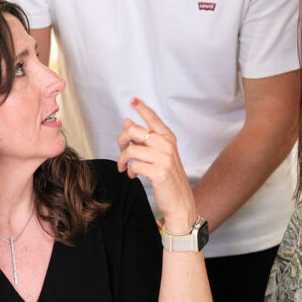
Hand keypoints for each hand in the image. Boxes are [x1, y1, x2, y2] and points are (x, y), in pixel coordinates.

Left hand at [117, 97, 197, 234]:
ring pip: (131, 150)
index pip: (153, 118)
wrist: (180, 202)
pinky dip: (129, 171)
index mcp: (168, 138)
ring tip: (124, 167)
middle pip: (134, 131)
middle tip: (121, 150)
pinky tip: (132, 175)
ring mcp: (164, 158)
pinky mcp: (159, 172)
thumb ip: (145, 139)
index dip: (141, 107)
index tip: (132, 99)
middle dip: (121, 140)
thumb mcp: (159, 154)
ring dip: (122, 160)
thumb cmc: (168, 177)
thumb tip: (127, 121)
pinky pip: (134, 166)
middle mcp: (167, 145)